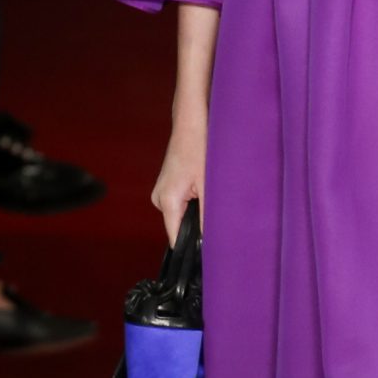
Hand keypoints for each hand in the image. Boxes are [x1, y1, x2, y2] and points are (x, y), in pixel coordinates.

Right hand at [152, 117, 206, 245]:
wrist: (192, 123)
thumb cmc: (200, 148)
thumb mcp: (209, 186)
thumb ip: (208, 216)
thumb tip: (211, 241)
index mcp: (167, 201)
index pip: (176, 239)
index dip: (192, 247)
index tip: (209, 254)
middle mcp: (159, 199)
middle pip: (179, 227)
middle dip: (198, 227)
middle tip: (218, 219)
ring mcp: (162, 192)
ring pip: (181, 215)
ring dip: (197, 212)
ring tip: (212, 198)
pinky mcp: (168, 186)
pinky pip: (180, 204)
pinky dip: (193, 203)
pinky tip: (205, 191)